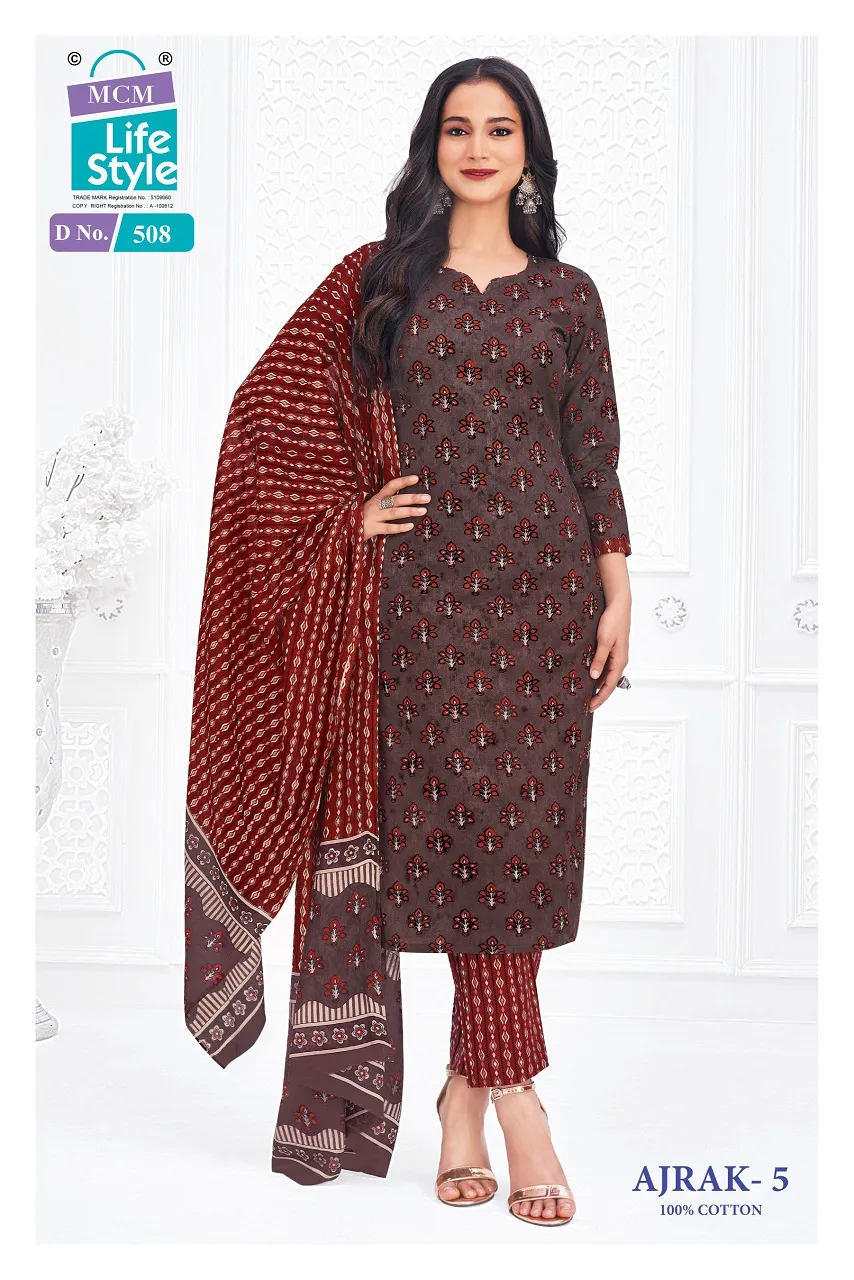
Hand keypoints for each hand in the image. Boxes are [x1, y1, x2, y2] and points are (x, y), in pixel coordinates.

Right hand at [363, 475, 431, 541]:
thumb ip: (384, 503)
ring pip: (394, 513)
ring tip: (423, 511)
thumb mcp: (371, 506)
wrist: (342, 529)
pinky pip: (387, 528)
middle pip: (396, 499)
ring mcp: (373, 517)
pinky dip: (399, 527)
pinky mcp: (371, 529)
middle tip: (427, 497)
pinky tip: (410, 526)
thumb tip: (404, 501)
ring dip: (409, 511)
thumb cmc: (360, 517)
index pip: (391, 486)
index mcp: (376, 498)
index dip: (403, 481)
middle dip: (412, 498)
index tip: (416, 478)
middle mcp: (375, 506)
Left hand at [588, 593, 630, 709]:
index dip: (600, 698)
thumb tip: (594, 676)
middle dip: (598, 695)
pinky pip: (604, 667)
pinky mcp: (611, 650)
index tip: (589, 707)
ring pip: (606, 676)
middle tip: (585, 705)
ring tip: (585, 694)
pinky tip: (588, 676)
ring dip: (597, 686)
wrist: (618, 605)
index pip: (609, 686)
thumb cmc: (613, 620)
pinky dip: (597, 674)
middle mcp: (619, 661)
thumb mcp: (604, 640)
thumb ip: (599, 658)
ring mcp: (616, 656)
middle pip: (608, 684)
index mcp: (620, 661)